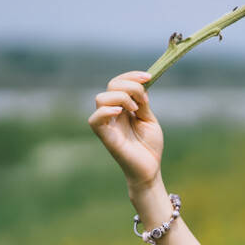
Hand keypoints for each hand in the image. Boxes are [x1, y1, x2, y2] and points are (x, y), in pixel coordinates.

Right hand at [87, 70, 163, 188]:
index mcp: (122, 107)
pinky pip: (95, 120)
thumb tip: (140, 85)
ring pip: (101, 98)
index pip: (118, 82)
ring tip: (135, 110)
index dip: (132, 76)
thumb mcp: (148, 120)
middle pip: (111, 86)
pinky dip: (106, 111)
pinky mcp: (105, 137)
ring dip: (121, 97)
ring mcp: (107, 124)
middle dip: (130, 85)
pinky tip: (121, 113)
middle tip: (144, 99)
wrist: (150, 169)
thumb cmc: (149, 146)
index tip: (149, 78)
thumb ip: (142, 103)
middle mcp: (112, 113)